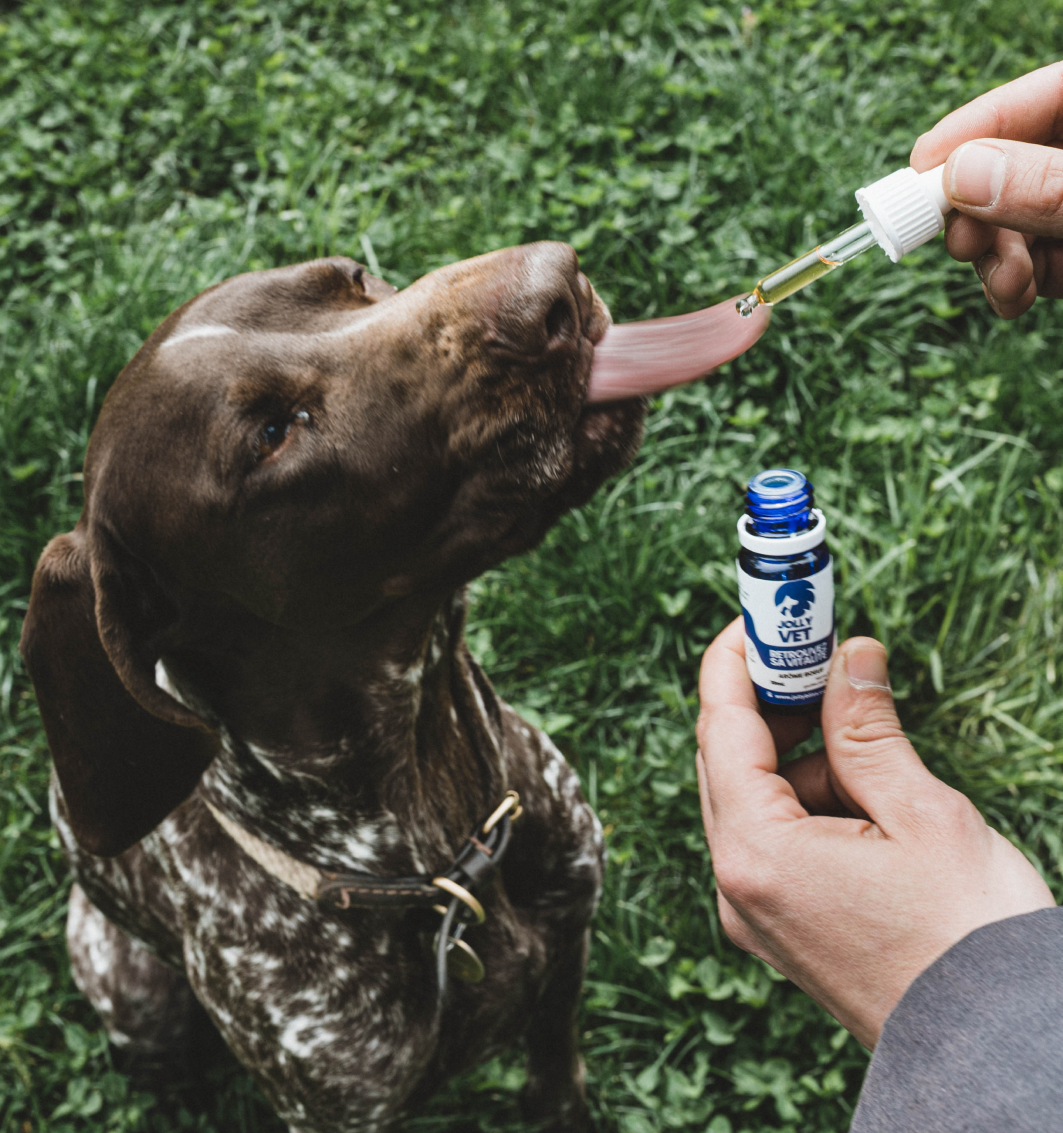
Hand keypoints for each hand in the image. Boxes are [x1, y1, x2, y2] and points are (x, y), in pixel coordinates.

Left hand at [695, 619, 1053, 1048]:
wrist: (999, 1051)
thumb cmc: (969, 938)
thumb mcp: (921, 813)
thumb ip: (868, 727)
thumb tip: (848, 655)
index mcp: (757, 852)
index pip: (721, 727)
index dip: (734, 660)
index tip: (758, 616)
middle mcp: (738, 885)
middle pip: (728, 762)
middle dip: (769, 701)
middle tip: (815, 654)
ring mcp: (755, 912)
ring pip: (752, 799)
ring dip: (796, 753)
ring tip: (860, 730)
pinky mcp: (781, 927)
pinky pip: (774, 839)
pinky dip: (806, 800)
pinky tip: (863, 792)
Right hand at [910, 60, 1062, 318]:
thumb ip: (1047, 183)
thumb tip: (959, 173)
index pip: (1026, 101)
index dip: (970, 130)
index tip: (921, 165)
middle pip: (1002, 168)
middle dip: (974, 211)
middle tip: (961, 238)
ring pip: (1008, 224)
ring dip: (991, 260)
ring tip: (1006, 282)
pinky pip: (1028, 265)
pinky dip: (1011, 285)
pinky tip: (1014, 295)